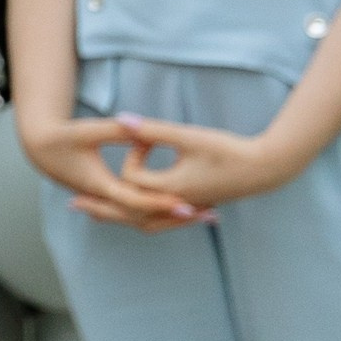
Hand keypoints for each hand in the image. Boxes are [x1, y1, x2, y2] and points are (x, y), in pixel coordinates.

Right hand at [21, 110, 224, 232]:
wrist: (40, 150)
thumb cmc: (61, 138)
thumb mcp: (89, 130)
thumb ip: (115, 130)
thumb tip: (138, 125)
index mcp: (100, 185)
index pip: (136, 200)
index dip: (162, 203)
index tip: (188, 204)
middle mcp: (106, 198)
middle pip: (144, 216)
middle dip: (175, 216)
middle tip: (207, 215)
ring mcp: (107, 200)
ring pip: (142, 217)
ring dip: (171, 217)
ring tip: (204, 212)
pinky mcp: (110, 197)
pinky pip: (139, 210)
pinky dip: (160, 209)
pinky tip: (181, 204)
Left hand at [95, 111, 293, 217]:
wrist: (267, 169)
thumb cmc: (230, 150)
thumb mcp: (189, 136)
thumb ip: (153, 130)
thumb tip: (120, 120)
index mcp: (170, 189)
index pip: (134, 179)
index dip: (133, 154)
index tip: (145, 135)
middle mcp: (174, 205)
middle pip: (127, 211)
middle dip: (101, 207)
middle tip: (73, 204)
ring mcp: (185, 210)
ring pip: (145, 221)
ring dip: (121, 216)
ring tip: (98, 213)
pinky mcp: (194, 208)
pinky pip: (162, 221)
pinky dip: (144, 218)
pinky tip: (139, 213)